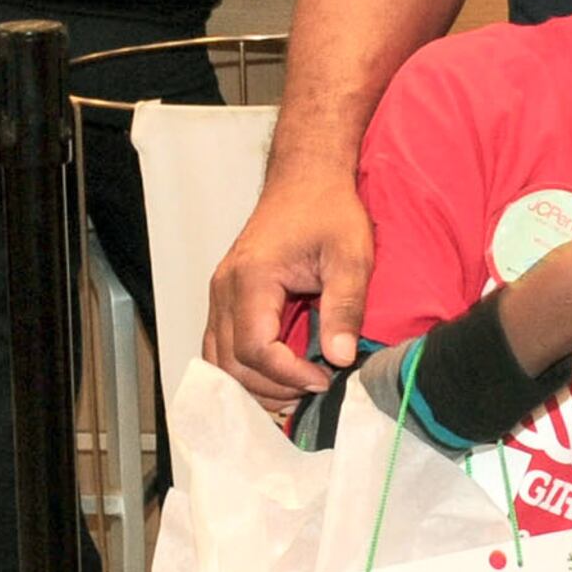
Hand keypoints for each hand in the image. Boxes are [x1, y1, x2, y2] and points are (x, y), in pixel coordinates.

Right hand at [207, 166, 374, 400]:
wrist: (307, 179)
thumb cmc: (328, 210)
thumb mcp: (351, 256)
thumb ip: (345, 306)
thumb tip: (340, 358)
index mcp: (251, 279)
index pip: (255, 348)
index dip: (288, 375)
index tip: (325, 381)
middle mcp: (224, 289)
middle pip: (230, 362)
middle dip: (271, 388)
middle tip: (314, 392)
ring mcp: (220, 294)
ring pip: (219, 359)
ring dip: (254, 385)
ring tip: (297, 391)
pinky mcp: (227, 298)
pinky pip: (222, 345)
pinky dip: (243, 369)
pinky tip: (277, 378)